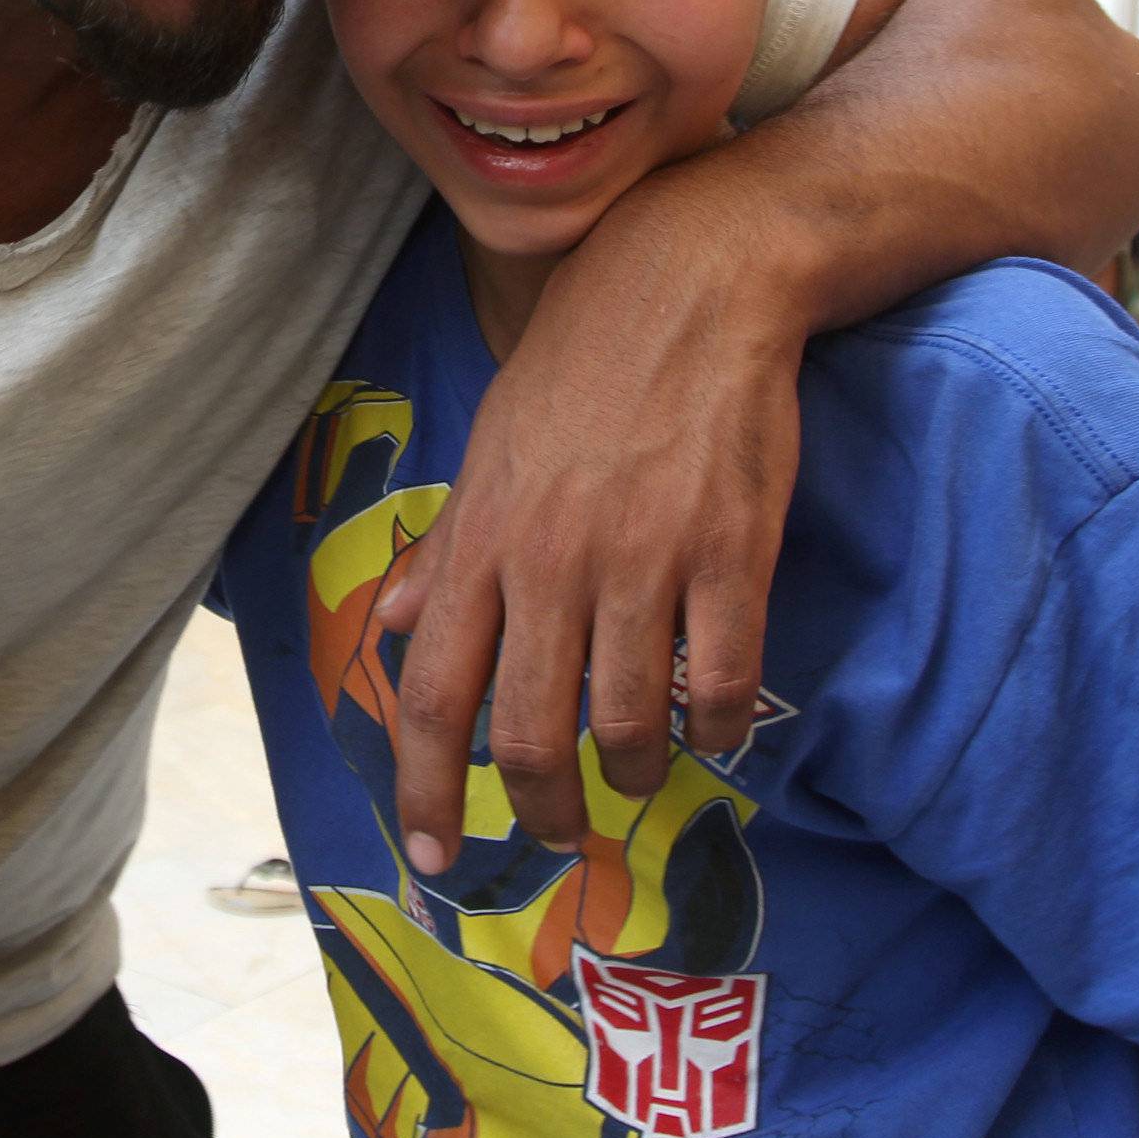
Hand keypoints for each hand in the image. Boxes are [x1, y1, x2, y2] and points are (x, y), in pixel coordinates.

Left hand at [379, 172, 805, 873]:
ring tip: (647, 774)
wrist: (691, 280)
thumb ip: (453, 544)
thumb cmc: (584, 360)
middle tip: (565, 831)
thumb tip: (404, 626)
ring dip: (638, 774)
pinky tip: (722, 729)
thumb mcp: (495, 444)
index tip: (434, 857)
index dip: (426, 793)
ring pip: (632, 722)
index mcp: (487, 538)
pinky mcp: (733, 549)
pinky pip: (726, 678)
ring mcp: (647, 557)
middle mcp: (555, 560)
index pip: (434, 696)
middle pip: (532, 735)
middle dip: (546, 810)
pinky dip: (722, 727)